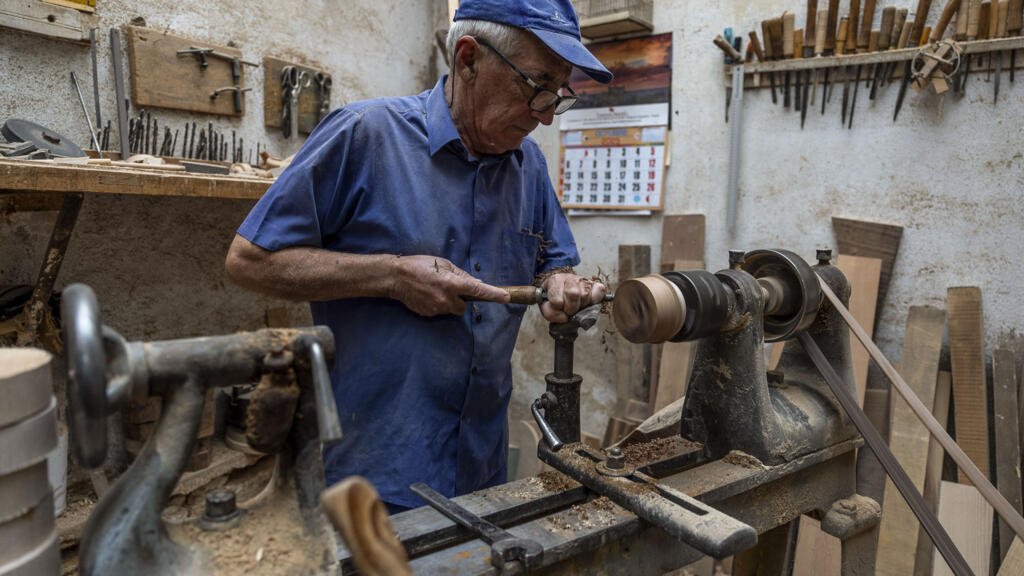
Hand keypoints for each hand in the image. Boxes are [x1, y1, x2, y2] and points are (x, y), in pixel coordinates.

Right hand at [389, 255, 509, 316]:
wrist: (396, 277)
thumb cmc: (420, 265)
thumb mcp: (443, 263)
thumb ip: (460, 274)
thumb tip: (474, 282)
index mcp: (453, 283)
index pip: (478, 291)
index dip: (493, 294)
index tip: (506, 297)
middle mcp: (447, 299)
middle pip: (464, 306)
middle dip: (461, 299)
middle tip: (449, 287)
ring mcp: (437, 309)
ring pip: (452, 309)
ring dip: (449, 302)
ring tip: (435, 290)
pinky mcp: (428, 314)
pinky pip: (440, 311)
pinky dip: (438, 304)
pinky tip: (427, 295)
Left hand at [539, 273, 606, 322]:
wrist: (564, 292)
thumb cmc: (555, 299)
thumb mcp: (546, 306)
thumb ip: (550, 313)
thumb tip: (565, 317)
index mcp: (555, 280)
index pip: (556, 300)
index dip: (557, 310)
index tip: (557, 310)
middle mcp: (570, 277)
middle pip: (573, 294)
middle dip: (571, 308)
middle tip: (569, 311)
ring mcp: (584, 280)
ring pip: (585, 296)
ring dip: (581, 306)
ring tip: (577, 307)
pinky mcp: (595, 284)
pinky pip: (599, 292)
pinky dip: (594, 301)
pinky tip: (587, 303)